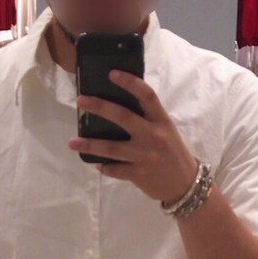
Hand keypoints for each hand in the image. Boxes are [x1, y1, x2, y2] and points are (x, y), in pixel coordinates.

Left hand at [69, 70, 198, 202]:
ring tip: (72, 142)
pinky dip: (104, 167)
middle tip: (80, 101)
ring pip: (112, 148)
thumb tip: (118, 105)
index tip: (112, 73)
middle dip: (99, 107)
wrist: (185, 185)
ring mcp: (144, 156)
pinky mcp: (138, 174)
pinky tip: (95, 163)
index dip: (130, 83)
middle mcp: (153, 136)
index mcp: (161, 121)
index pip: (147, 96)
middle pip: (123, 117)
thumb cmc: (173, 153)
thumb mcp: (166, 131)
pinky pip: (115, 170)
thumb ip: (147, 119)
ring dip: (90, 145)